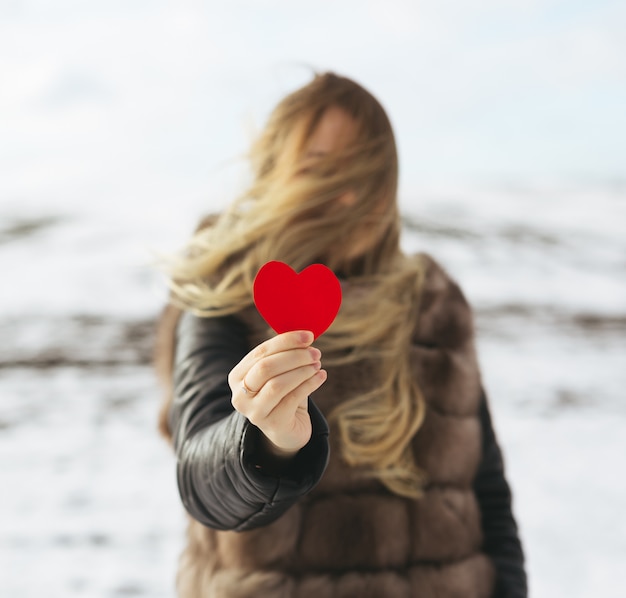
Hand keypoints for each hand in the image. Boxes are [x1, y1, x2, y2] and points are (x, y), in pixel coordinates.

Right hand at [228, 330, 326, 456]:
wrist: (288, 430)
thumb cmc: (284, 394)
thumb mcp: (279, 373)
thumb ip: (285, 355)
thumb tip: (305, 336)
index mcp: (237, 376)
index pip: (260, 352)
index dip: (285, 341)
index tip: (308, 336)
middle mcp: (240, 395)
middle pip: (266, 367)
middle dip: (294, 356)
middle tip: (316, 353)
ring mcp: (254, 412)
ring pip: (278, 384)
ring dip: (302, 371)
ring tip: (318, 364)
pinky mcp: (272, 424)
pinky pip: (293, 399)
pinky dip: (310, 384)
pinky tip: (321, 376)